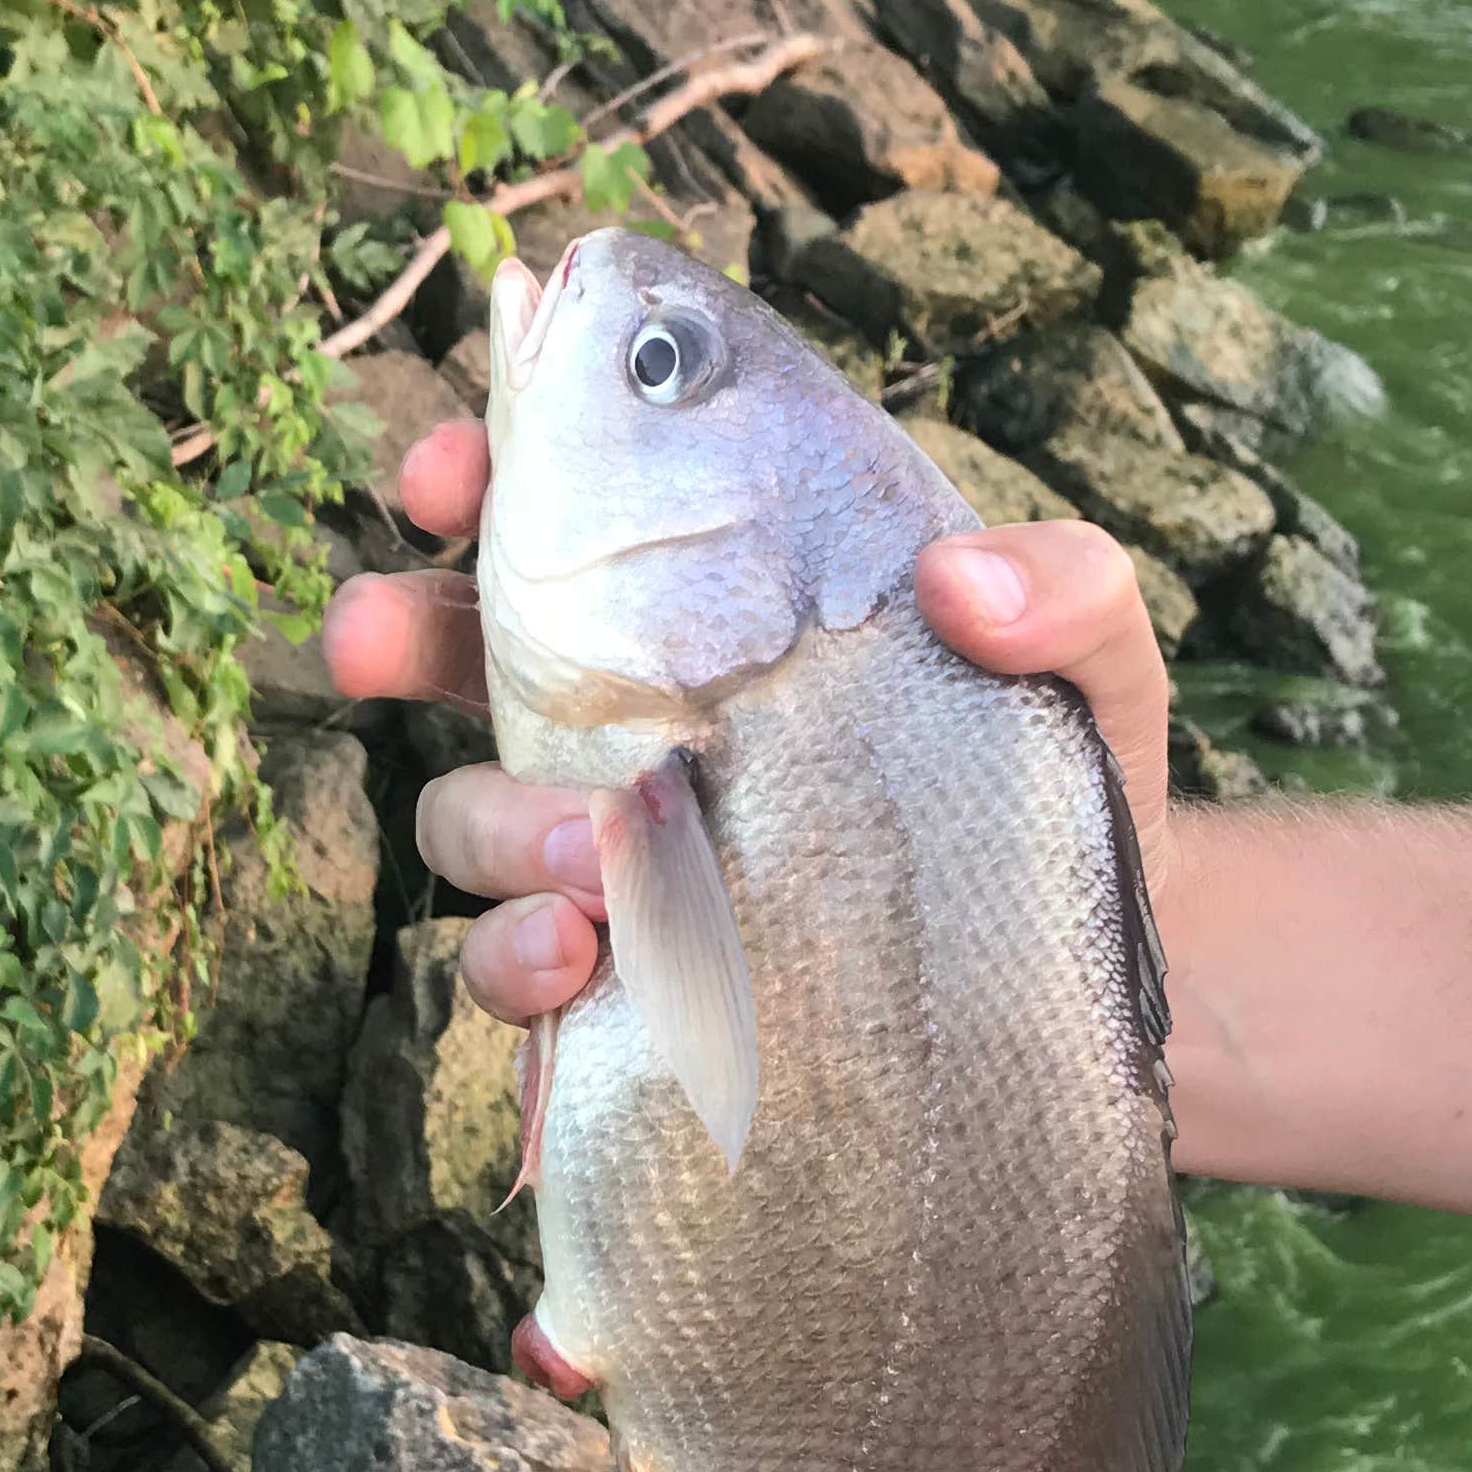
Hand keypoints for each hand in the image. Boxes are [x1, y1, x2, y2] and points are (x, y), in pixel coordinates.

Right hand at [321, 417, 1176, 1026]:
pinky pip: (512, 969)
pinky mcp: (622, 984)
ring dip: (496, 827)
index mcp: (727, 605)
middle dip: (399, 626)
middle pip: (466, 645)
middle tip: (372, 641)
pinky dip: (517, 962)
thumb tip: (965, 580)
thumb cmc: (1056, 796)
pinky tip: (582, 961)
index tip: (449, 472)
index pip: (578, 507)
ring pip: (471, 816)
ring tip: (598, 858)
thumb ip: (1069, 590)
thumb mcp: (1098, 671)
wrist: (1074, 1002)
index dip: (486, 469)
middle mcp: (645, 715)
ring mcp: (619, 854)